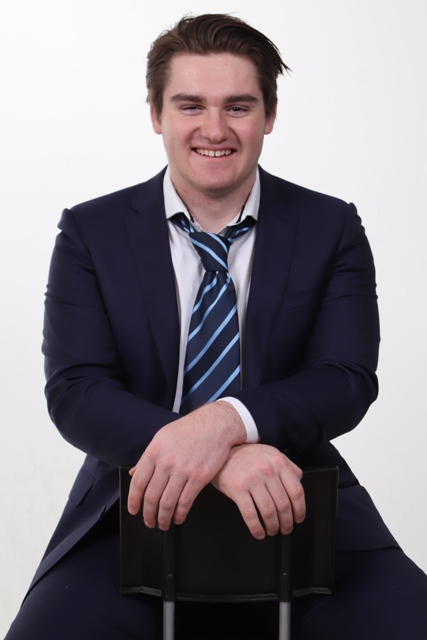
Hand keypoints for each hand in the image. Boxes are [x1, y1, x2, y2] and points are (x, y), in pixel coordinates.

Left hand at [127, 401, 245, 529]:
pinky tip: (178, 518)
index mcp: (154, 452)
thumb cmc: (189, 430)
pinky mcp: (199, 477)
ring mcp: (183, 470)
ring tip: (163, 524)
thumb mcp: (162, 438)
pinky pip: (185, 502)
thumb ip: (147, 457)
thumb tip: (134, 473)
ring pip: (167, 503)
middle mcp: (166, 462)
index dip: (133, 500)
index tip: (134, 510)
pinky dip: (180, 514)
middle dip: (148, 514)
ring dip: (163, 518)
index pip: (138, 482)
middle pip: (151, 496)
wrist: (215, 425)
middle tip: (148, 521)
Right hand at [211, 443, 304, 539]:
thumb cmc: (248, 455)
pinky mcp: (238, 489)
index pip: (296, 491)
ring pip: (269, 512)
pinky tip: (259, 532)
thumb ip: (288, 466)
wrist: (223, 451)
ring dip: (273, 526)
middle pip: (283, 504)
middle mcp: (267, 471)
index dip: (300, 509)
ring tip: (273, 530)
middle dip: (287, 522)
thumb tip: (299, 481)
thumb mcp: (271, 454)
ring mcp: (252, 480)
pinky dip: (256, 528)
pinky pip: (250, 514)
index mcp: (278, 463)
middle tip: (286, 528)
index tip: (298, 518)